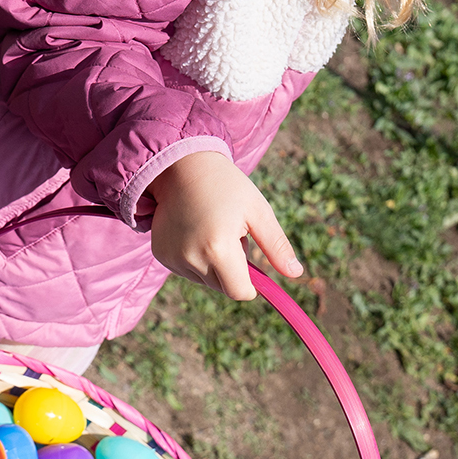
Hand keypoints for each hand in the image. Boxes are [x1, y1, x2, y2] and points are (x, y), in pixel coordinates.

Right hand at [142, 151, 300, 300]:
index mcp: (219, 249)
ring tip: (211, 231)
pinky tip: (194, 232)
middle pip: (222, 287)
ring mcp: (173, 258)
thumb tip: (296, 274)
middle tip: (231, 236)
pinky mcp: (161, 254)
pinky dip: (195, 258)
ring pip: (204, 279)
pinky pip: (186, 270)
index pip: (239, 292)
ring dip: (213, 265)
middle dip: (232, 270)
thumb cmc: (227, 187)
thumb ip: (276, 246)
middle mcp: (192, 258)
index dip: (251, 284)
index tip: (254, 267)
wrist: (183, 167)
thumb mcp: (258, 212)